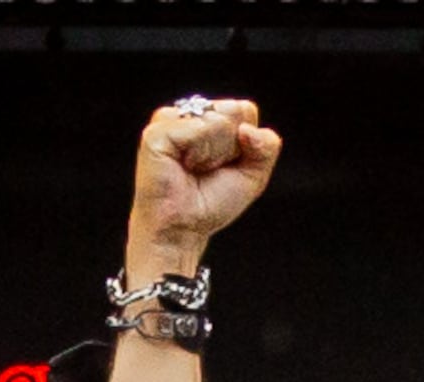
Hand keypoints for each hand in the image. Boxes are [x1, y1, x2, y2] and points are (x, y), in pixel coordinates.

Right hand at [129, 98, 280, 268]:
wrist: (183, 230)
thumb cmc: (211, 202)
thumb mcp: (254, 174)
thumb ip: (267, 146)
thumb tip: (247, 130)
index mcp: (209, 117)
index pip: (245, 110)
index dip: (245, 143)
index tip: (226, 165)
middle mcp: (189, 113)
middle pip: (234, 111)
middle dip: (231, 148)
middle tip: (208, 169)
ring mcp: (170, 119)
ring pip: (218, 121)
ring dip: (214, 155)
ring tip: (194, 170)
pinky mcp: (157, 132)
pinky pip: (198, 129)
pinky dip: (199, 154)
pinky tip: (182, 166)